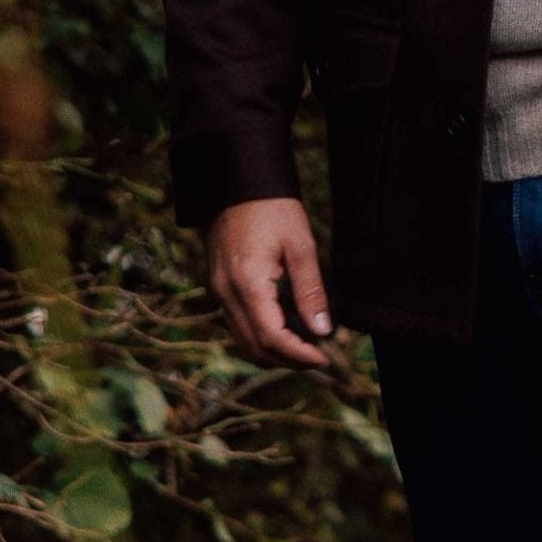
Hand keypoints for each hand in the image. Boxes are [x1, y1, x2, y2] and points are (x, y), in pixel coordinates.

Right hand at [205, 197, 333, 369]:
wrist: (237, 182)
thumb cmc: (273, 207)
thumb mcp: (300, 246)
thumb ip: (310, 291)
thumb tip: (322, 331)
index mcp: (247, 284)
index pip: (271, 337)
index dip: (298, 354)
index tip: (324, 359)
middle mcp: (225, 293)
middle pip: (254, 346)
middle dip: (286, 360)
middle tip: (318, 359)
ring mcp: (217, 291)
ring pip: (242, 339)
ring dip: (272, 352)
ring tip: (304, 350)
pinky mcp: (217, 286)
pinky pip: (236, 324)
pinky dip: (259, 336)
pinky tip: (283, 331)